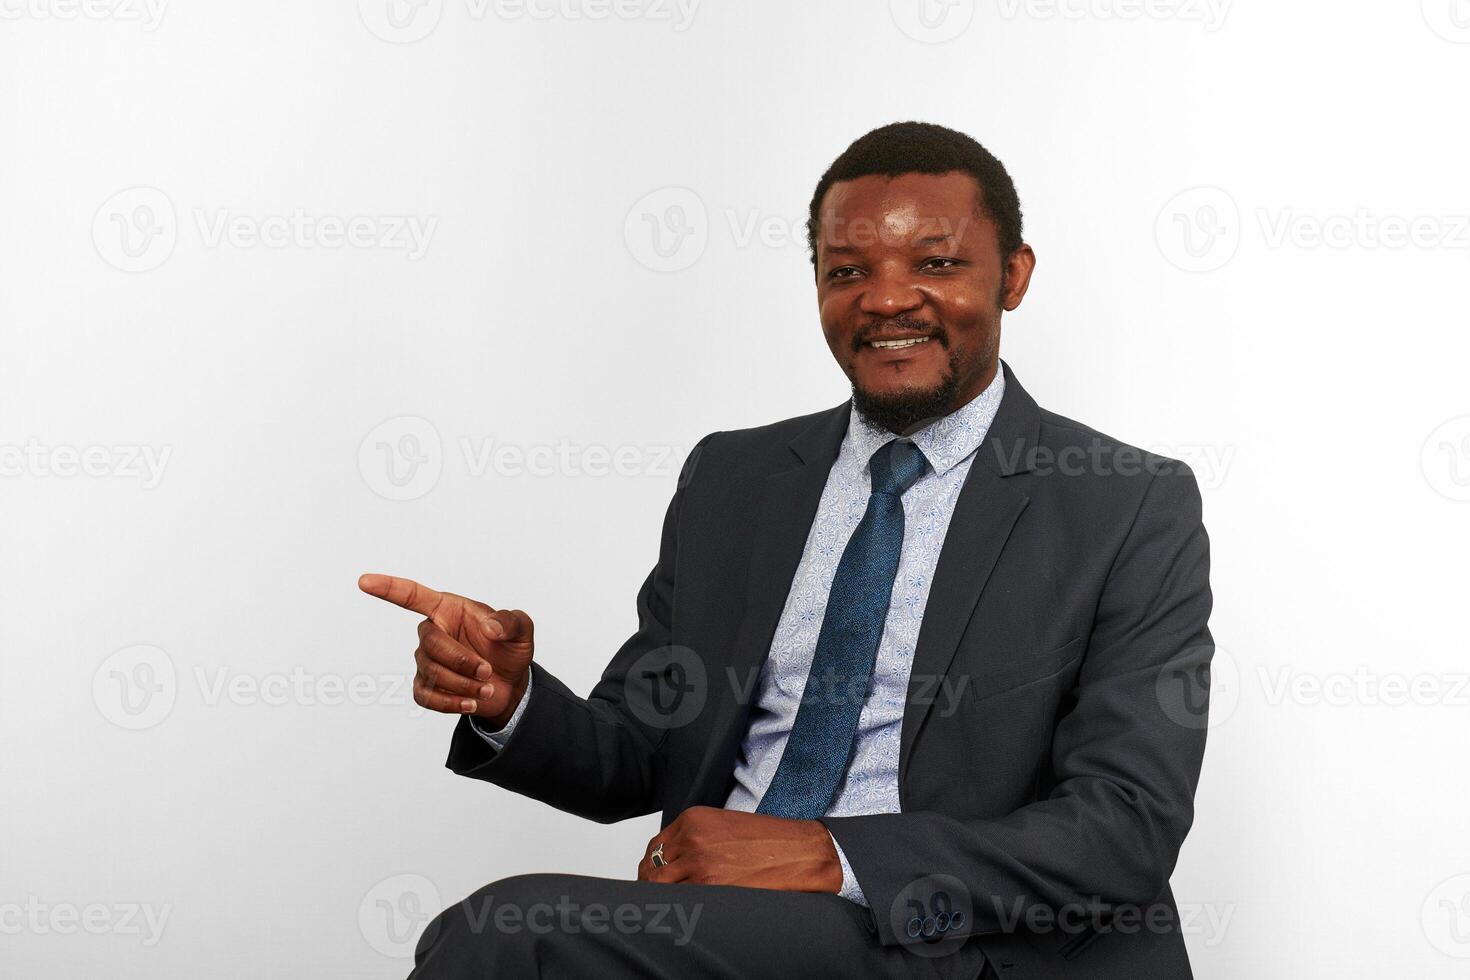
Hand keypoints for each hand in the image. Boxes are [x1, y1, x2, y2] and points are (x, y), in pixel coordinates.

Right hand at [358, 573, 533, 727]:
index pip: (412, 596)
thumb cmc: (509, 649)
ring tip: (487, 686)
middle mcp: (433, 632)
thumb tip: (491, 627)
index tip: (364, 581)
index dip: (389, 588)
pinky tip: (471, 702)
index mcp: (449, 610)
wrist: (511, 685)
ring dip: (463, 683)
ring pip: (432, 672)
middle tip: (487, 671)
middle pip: (430, 644)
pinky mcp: (426, 687)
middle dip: (461, 661)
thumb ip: (512, 622)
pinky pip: (426, 696)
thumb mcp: (521, 631)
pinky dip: (450, 703)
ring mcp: (426, 661)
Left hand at [636, 806, 842, 893]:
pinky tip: (688, 911)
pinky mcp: (711, 886)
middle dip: (653, 885)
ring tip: (674, 908)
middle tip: (659, 899)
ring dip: (664, 898)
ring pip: (661, 887)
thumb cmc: (771, 840)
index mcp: (694, 820)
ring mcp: (699, 863)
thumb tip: (674, 863)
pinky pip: (681, 901)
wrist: (803, 851)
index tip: (654, 878)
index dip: (652, 866)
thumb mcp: (725, 826)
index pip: (655, 847)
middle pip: (652, 868)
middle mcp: (692, 839)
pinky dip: (680, 908)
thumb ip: (696, 838)